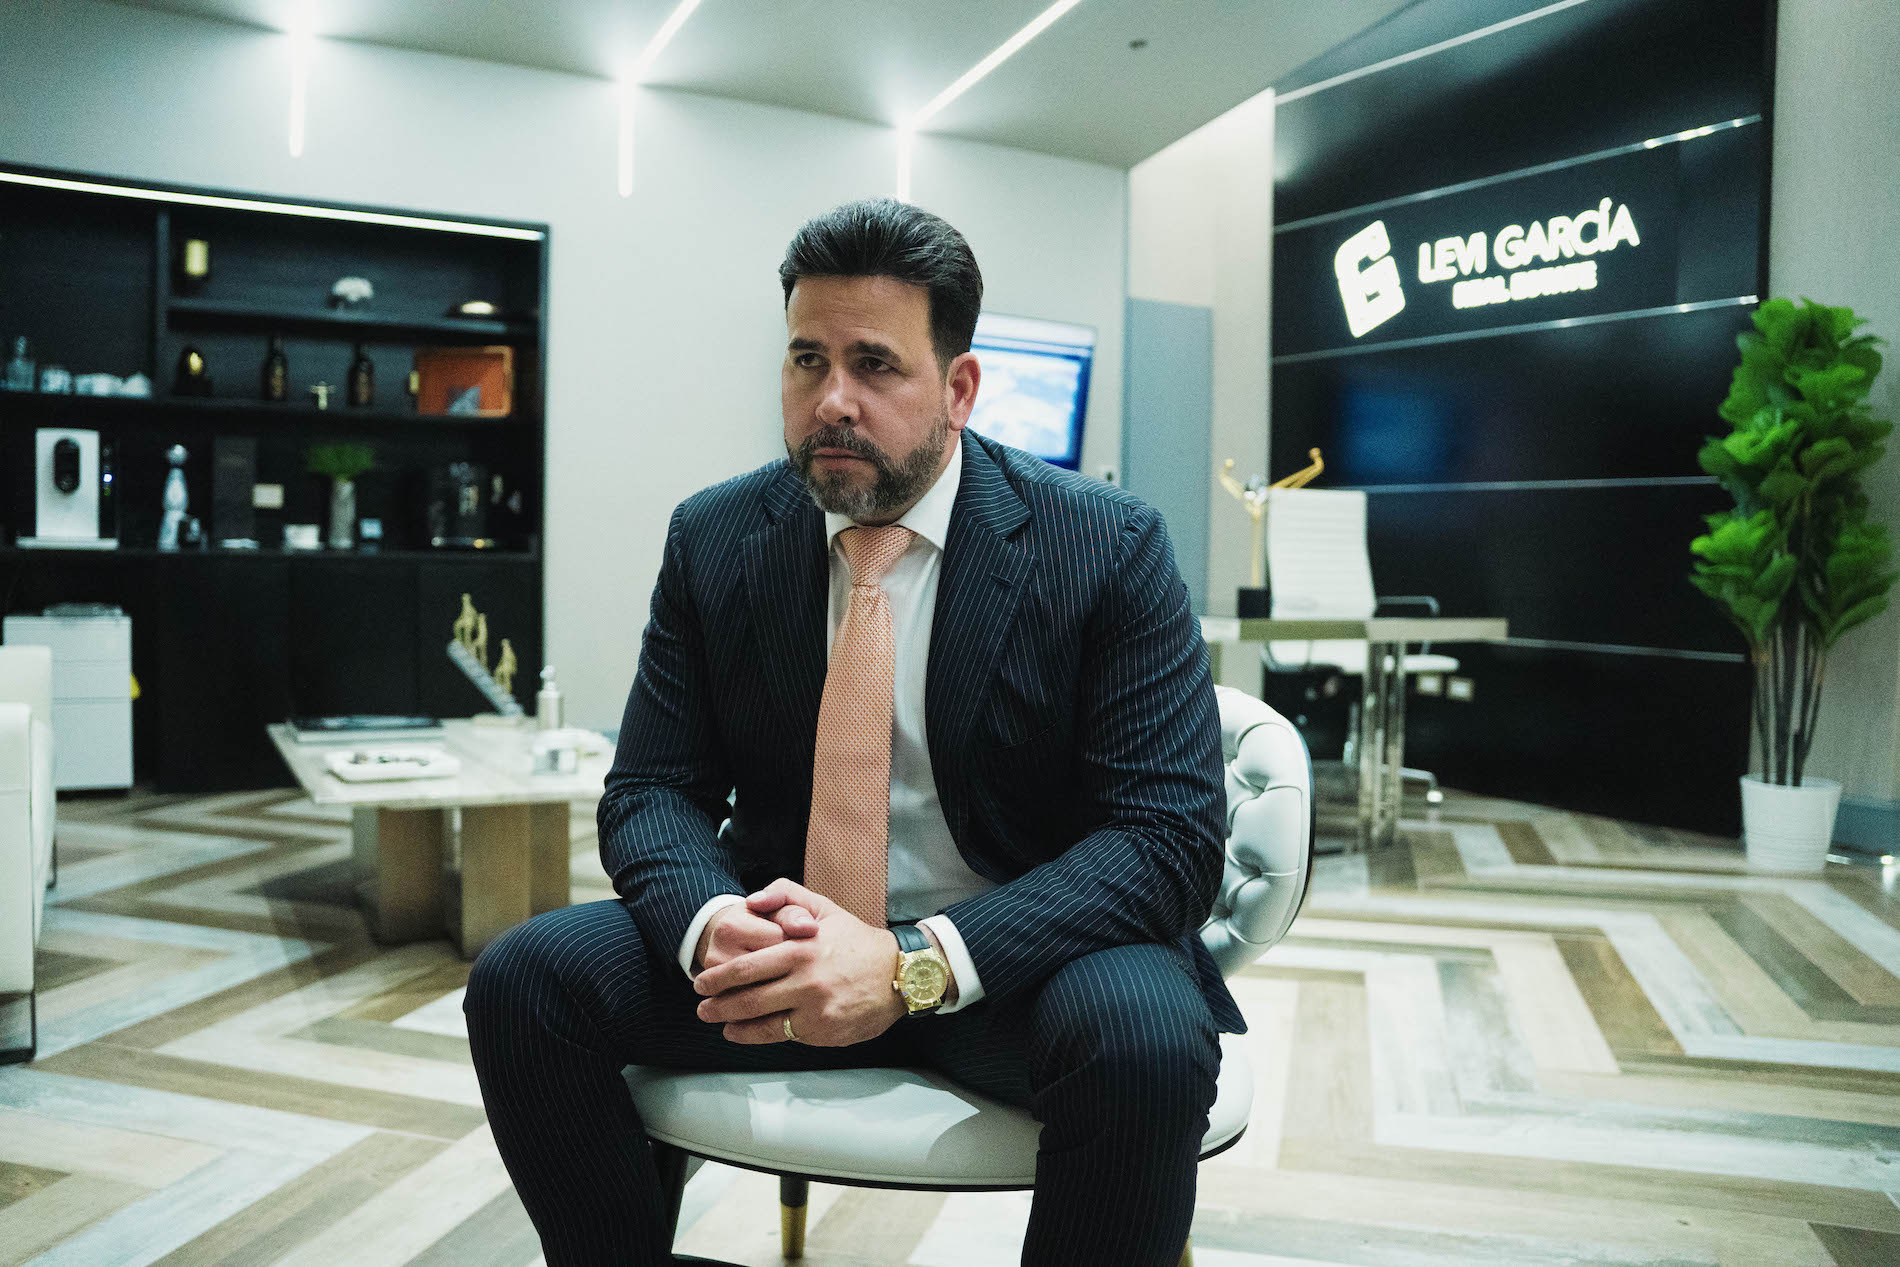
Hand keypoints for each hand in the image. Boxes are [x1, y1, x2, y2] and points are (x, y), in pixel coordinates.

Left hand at [693, 879, 905, 1046]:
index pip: (747, 967)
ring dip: (733, 1025)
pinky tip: (744, 1034)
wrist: (900, 974)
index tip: (701, 983)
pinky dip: (759, 1037)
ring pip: (762, 1023)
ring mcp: (814, 1010)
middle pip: (748, 999)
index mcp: (800, 949)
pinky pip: (783, 1036)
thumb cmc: (856, 941)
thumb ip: (786, 896)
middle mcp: (805, 981)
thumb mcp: (824, 908)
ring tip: (719, 1024)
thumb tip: (751, 902)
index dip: (718, 978)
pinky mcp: (823, 1031)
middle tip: (702, 1007)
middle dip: (718, 1005)